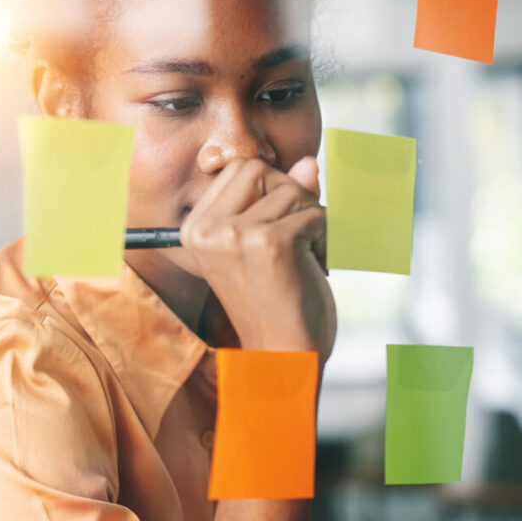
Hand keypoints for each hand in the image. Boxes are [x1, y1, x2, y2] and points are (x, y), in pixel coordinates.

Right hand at [180, 156, 334, 360]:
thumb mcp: (269, 243)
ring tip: (302, 260)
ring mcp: (237, 234)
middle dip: (291, 199)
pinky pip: (316, 215)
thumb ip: (284, 198)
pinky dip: (326, 240)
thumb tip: (311, 162)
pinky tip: (312, 269)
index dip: (271, 191)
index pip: (239, 169)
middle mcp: (208, 229)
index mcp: (195, 228)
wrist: (284, 358)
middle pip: (262, 170)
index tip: (274, 231)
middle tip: (294, 242)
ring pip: (294, 191)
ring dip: (312, 223)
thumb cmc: (276, 304)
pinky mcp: (271, 243)